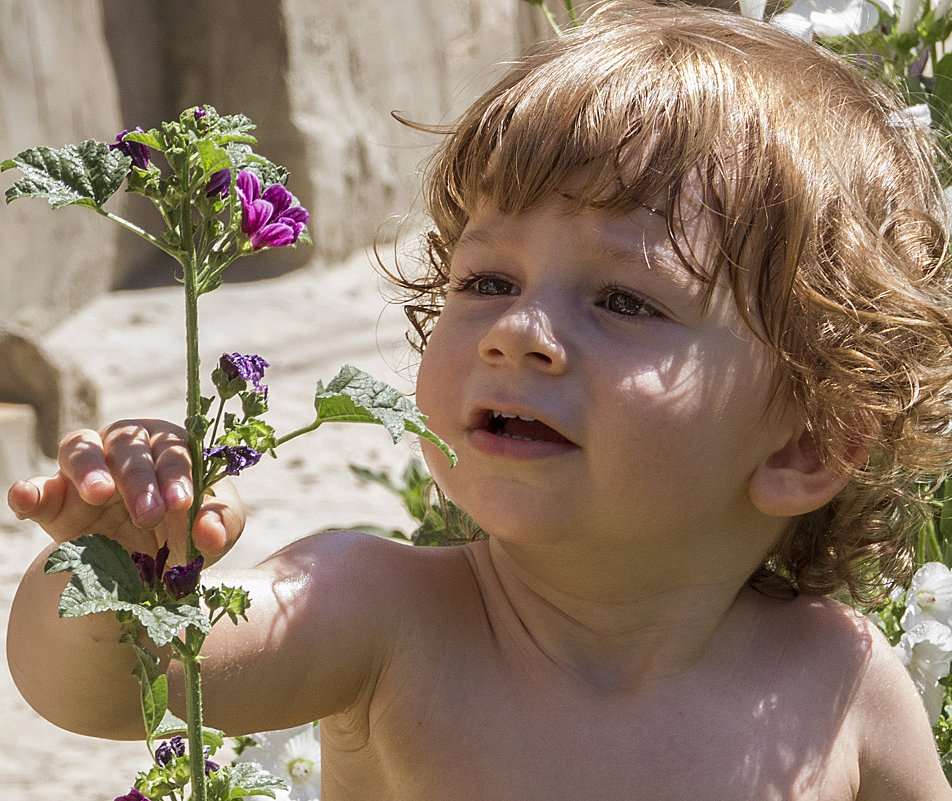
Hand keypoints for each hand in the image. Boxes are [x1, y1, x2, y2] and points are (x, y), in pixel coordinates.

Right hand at [7, 419, 244, 566]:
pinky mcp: (56, 500)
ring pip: (80, 449)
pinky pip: (38, 488)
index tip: (182, 504)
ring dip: (89, 469)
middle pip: (128, 446)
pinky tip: (26, 497)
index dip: (177, 475)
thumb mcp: (216, 529)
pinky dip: (29, 491)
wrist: (148, 567)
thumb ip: (220, 525)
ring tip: (99, 494)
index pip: (173, 449)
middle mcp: (126, 447)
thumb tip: (210, 532)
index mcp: (169, 445)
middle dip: (139, 480)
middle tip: (148, 515)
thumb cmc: (187, 530)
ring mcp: (87, 469)